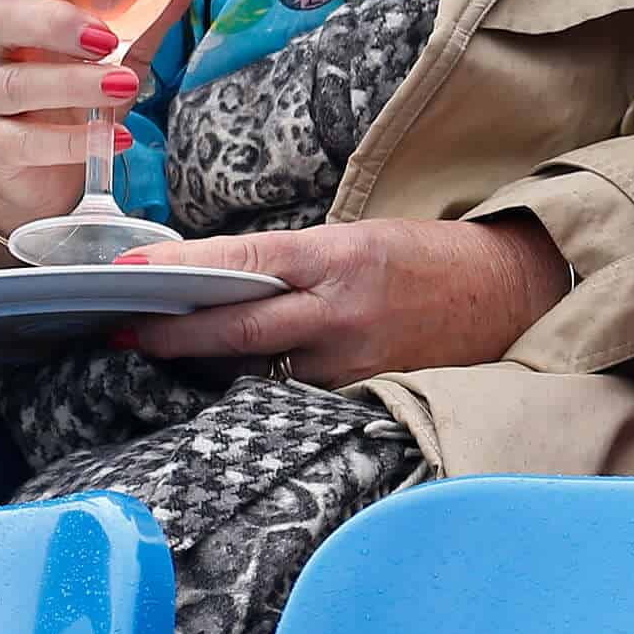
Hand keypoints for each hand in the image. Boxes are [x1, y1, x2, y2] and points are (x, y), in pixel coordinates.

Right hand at [0, 0, 211, 238]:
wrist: (50, 173)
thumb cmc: (83, 89)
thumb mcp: (125, 41)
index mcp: (20, 5)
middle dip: (50, 22)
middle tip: (105, 37)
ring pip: (13, 83)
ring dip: (72, 84)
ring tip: (125, 84)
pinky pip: (23, 140)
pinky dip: (72, 140)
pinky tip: (113, 137)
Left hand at [112, 219, 571, 387]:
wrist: (511, 294)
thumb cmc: (430, 260)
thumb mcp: (360, 240)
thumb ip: (296, 261)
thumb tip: (221, 276)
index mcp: (339, 255)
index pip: (244, 257)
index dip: (180, 267)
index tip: (127, 270)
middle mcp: (340, 310)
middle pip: (235, 327)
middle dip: (170, 332)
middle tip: (121, 333)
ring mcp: (350, 360)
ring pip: (258, 369)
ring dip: (215, 363)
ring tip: (173, 352)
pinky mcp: (362, 393)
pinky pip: (295, 393)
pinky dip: (266, 385)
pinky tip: (243, 379)